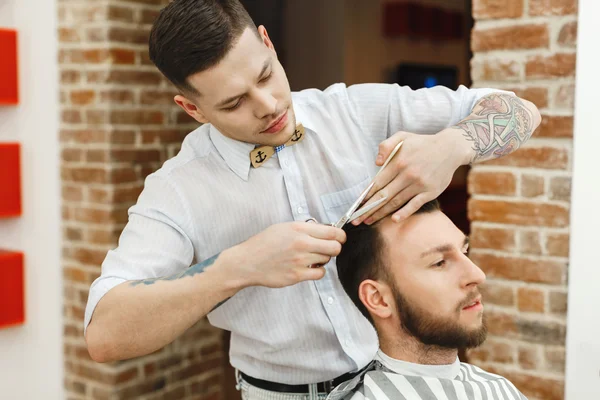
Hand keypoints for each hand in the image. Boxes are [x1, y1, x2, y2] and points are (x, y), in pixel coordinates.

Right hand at [229, 222, 345, 287]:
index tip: (340, 238)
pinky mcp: (297, 275)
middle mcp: (302, 243)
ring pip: (327, 260)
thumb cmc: (264, 244)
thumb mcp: (283, 227)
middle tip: (328, 249)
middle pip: (335, 248)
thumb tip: (325, 231)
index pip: (333, 232)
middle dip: (335, 248)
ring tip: (311, 258)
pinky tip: (309, 267)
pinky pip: (320, 274)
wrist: (247, 262)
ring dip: (323, 259)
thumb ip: (305, 229)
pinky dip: (317, 271)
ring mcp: (300, 260)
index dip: (340, 236)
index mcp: (299, 229)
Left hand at [353, 128, 469, 224]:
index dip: (366, 196)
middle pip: (384, 195)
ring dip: (381, 213)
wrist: (450, 148)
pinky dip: (404, 213)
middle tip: (356, 219)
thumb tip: (376, 163)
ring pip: (396, 202)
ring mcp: (419, 184)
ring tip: (368, 221)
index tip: (356, 205)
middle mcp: (407, 174)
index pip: (377, 183)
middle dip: (368, 209)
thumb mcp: (402, 136)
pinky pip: (415, 205)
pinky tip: (394, 219)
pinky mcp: (430, 192)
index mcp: (398, 162)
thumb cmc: (422, 143)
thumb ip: (386, 145)